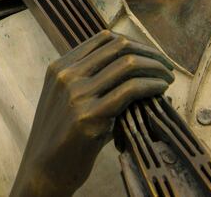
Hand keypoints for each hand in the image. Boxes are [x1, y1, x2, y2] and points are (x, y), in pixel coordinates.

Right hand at [9, 30, 173, 196]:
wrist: (42, 172)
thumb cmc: (61, 139)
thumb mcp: (67, 101)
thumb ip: (91, 83)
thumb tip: (132, 72)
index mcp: (59, 68)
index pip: (104, 39)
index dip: (134, 43)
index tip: (151, 55)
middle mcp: (67, 76)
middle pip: (118, 47)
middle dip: (149, 53)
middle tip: (166, 66)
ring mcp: (77, 95)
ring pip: (128, 64)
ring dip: (155, 68)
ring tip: (167, 78)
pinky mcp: (89, 117)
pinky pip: (130, 90)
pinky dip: (151, 85)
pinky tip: (160, 90)